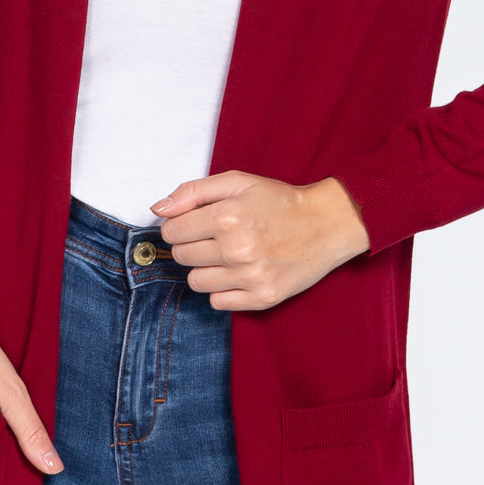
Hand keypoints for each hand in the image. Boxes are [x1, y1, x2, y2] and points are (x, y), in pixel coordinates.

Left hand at [148, 171, 369, 311]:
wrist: (326, 224)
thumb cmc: (279, 201)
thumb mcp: (237, 182)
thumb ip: (193, 191)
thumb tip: (157, 209)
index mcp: (227, 217)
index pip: (172, 232)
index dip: (180, 225)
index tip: (197, 222)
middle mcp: (237, 249)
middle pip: (182, 257)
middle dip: (192, 245)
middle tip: (217, 236)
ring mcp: (251, 277)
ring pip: (196, 282)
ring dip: (206, 268)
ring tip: (230, 254)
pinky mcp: (263, 297)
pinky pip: (218, 302)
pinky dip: (223, 289)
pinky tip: (240, 272)